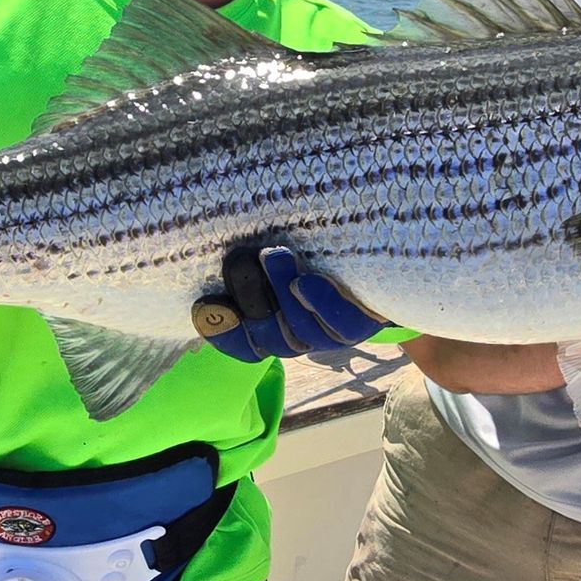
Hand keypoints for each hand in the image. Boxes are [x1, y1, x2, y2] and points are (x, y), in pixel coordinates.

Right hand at [193, 246, 388, 361]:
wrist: (382, 254)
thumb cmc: (315, 245)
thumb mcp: (277, 247)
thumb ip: (244, 256)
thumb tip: (198, 235)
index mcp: (273, 328)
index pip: (243, 345)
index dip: (222, 331)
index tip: (205, 304)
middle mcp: (300, 337)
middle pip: (268, 336)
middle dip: (250, 299)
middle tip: (242, 258)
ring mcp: (331, 335)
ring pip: (300, 330)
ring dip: (282, 291)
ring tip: (275, 255)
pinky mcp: (362, 325)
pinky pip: (339, 324)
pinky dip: (320, 303)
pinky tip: (307, 281)